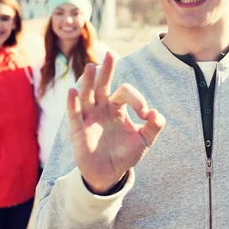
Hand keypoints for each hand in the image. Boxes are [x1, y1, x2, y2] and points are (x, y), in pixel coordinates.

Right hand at [67, 51, 165, 193]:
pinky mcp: (79, 130)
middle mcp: (102, 108)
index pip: (125, 93)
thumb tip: (155, 112)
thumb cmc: (126, 154)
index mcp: (117, 107)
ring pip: (87, 95)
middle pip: (103, 84)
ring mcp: (89, 118)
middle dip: (107, 70)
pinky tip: (73, 91)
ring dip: (88, 81)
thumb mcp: (145, 140)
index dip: (137, 99)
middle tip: (111, 54)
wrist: (109, 174)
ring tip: (90, 67)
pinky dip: (73, 103)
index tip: (145, 114)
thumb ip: (154, 126)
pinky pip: (75, 115)